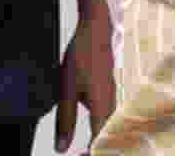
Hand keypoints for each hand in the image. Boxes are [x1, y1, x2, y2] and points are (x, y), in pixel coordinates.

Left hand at [56, 2, 113, 151]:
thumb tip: (62, 147)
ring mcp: (112, 94)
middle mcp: (111, 102)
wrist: (96, 31)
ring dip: (101, 135)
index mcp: (102, 106)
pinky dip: (102, 123)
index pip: (98, 139)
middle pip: (108, 133)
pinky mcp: (109, 88)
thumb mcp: (66, 91)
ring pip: (110, 123)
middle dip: (100, 146)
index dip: (91, 152)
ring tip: (90, 145)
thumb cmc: (82, 58)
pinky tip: (95, 123)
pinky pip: (109, 112)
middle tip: (84, 153)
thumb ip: (64, 120)